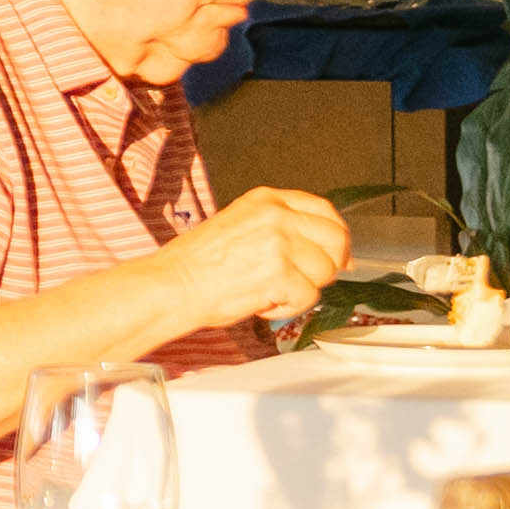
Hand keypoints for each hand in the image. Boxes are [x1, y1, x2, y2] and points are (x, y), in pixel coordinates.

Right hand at [195, 184, 356, 322]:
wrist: (173, 285)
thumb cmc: (199, 263)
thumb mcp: (243, 225)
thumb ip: (286, 231)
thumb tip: (335, 254)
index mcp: (267, 200)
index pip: (324, 210)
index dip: (335, 236)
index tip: (335, 253)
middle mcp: (277, 216)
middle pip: (336, 239)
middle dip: (328, 265)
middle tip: (305, 280)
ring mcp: (280, 244)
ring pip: (325, 272)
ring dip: (303, 289)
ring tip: (272, 291)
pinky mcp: (280, 274)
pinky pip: (308, 297)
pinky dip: (289, 308)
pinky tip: (264, 302)